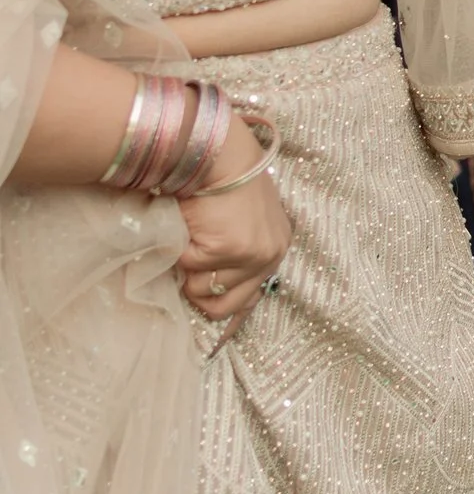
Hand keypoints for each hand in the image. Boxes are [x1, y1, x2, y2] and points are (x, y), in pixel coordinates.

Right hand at [175, 157, 290, 322]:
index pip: (250, 302)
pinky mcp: (230, 248)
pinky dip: (178, 250)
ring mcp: (253, 254)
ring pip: (201, 290)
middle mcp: (271, 255)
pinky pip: (188, 268)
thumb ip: (231, 256)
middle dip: (197, 291)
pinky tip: (187, 223)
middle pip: (224, 308)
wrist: (216, 151)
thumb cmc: (220, 181)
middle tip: (186, 265)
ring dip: (186, 269)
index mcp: (274, 248)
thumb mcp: (238, 221)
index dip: (224, 317)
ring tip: (189, 236)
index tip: (207, 342)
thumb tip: (203, 294)